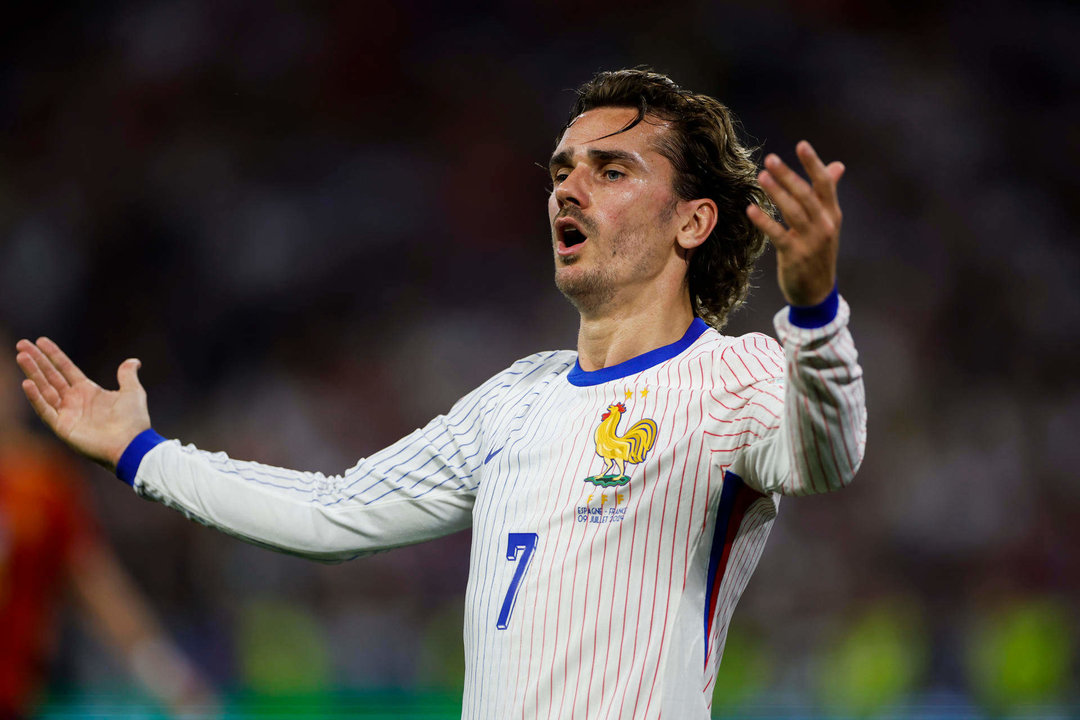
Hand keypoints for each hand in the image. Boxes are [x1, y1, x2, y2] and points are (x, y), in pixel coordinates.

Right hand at [15, 337, 149, 470]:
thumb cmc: (134, 421)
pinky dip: (36, 398)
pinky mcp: (62, 427)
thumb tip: (133, 361)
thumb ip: (127, 376)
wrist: (132, 444)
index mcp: (88, 391)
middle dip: (36, 360)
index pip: (65, 368)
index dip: (53, 355)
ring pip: (44, 389)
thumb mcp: (133, 392)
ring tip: (21, 357)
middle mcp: (74, 401)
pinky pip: (45, 410)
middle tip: (22, 344)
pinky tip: (27, 383)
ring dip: (33, 373)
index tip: (40, 341)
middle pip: (51, 376)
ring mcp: (67, 414)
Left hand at [746, 140, 844, 306]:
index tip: (801, 145)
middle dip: (788, 175)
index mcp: (832, 214)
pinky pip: (778, 234)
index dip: (813, 163)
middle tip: (770, 159)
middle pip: (806, 195)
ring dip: (777, 193)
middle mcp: (824, 225)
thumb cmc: (819, 252)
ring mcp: (811, 241)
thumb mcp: (828, 223)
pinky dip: (764, 221)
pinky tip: (751, 209)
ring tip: (761, 176)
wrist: (817, 291)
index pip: (825, 184)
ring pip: (793, 211)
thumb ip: (828, 194)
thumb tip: (837, 165)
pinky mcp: (795, 255)